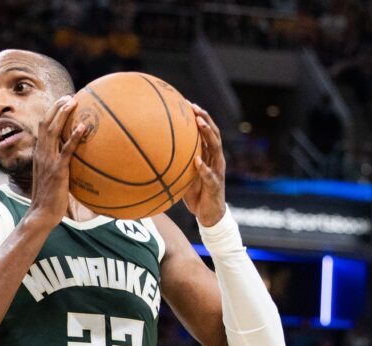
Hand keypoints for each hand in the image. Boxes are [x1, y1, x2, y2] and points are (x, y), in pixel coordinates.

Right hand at [26, 95, 86, 228]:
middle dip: (57, 107)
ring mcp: (48, 161)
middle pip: (46, 123)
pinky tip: (84, 127)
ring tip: (74, 102)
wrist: (42, 213)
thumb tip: (74, 160)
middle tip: (70, 97)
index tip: (63, 102)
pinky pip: (66, 150)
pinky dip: (74, 137)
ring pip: (53, 131)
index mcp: (39, 154)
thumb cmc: (50, 198)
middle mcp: (41, 154)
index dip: (52, 113)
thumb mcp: (52, 177)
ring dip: (63, 115)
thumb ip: (60, 165)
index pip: (43, 128)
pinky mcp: (57, 170)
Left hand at [182, 103, 226, 227]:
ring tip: (200, 124)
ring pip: (216, 149)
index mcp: (209, 155)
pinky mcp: (216, 185)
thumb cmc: (196, 193)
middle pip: (214, 134)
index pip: (206, 132)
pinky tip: (197, 161)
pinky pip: (210, 175)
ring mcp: (217, 171)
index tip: (187, 104)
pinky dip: (204, 168)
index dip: (200, 117)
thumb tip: (154, 154)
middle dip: (205, 119)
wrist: (209, 215)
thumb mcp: (184, 175)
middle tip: (195, 108)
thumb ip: (177, 163)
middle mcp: (215, 159)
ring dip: (208, 135)